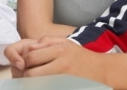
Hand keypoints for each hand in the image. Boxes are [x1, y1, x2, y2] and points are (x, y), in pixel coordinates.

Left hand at [11, 37, 126, 88]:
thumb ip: (46, 42)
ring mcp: (64, 78)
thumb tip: (29, 48)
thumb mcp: (66, 43)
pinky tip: (44, 84)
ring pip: (38, 84)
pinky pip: (48, 88)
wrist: (103, 70)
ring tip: (33, 82)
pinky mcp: (67, 86)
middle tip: (25, 77)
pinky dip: (42, 87)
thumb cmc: (81, 56)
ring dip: (32, 84)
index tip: (24, 65)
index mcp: (59, 50)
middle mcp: (61, 63)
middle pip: (31, 73)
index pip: (30, 57)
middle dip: (25, 76)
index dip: (23, 63)